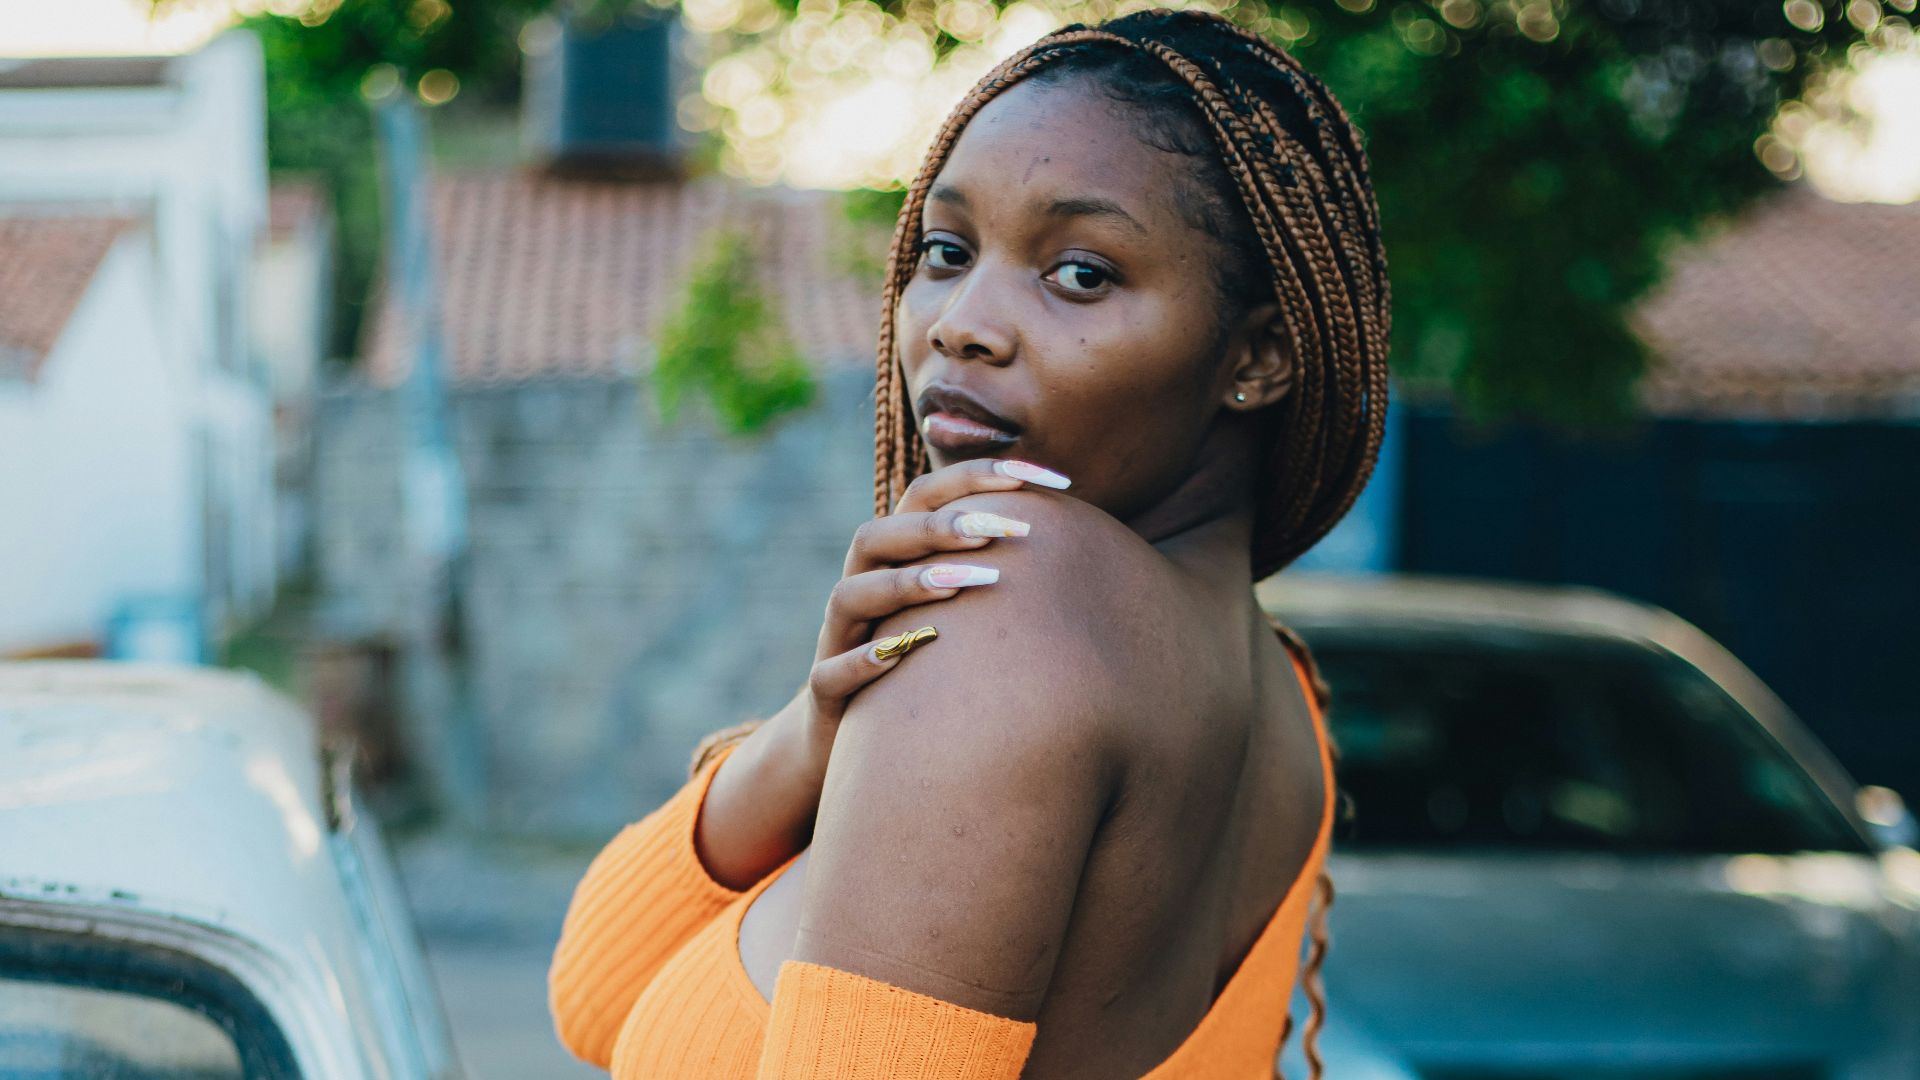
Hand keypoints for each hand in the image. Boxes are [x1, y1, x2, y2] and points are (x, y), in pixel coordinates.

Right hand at [783, 457, 1071, 780]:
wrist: (848, 742)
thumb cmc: (924, 664)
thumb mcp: (959, 610)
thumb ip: (998, 566)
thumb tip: (1081, 536)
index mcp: (895, 557)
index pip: (929, 495)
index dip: (983, 474)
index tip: (1053, 477)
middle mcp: (862, 586)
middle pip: (884, 534)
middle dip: (945, 526)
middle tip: (1008, 528)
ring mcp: (839, 638)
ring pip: (854, 594)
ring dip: (911, 583)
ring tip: (972, 581)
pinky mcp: (826, 693)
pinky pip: (831, 672)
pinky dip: (864, 662)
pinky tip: (905, 657)